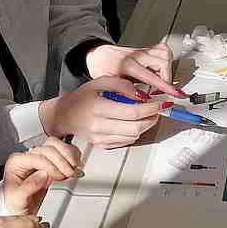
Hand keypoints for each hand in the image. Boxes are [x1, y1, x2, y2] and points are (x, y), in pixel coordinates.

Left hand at [1, 138, 80, 215]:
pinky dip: (72, 155)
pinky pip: (63, 149)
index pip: (37, 157)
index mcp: (16, 162)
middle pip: (48, 147)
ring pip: (56, 144)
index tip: (59, 177)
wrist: (22, 209)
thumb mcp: (17, 199)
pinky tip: (74, 164)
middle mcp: (28, 156)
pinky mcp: (51, 160)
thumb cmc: (17, 203)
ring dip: (68, 155)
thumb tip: (42, 176)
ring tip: (73, 168)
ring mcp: (40, 156)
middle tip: (68, 173)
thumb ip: (28, 187)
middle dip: (61, 161)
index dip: (51, 166)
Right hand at [38, 75, 167, 148]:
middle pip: (136, 128)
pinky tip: (133, 122)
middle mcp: (99, 126)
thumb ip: (123, 85)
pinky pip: (126, 141)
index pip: (133, 112)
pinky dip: (134, 132)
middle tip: (157, 110)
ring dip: (145, 126)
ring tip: (146, 115)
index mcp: (98, 107)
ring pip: (133, 136)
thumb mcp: (101, 82)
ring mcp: (100, 138)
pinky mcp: (103, 145)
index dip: (151, 108)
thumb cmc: (83, 97)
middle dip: (152, 119)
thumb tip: (142, 95)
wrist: (65, 114)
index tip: (161, 104)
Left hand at [85, 43, 183, 97]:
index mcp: (127, 65)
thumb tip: (142, 104)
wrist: (98, 54)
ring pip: (165, 56)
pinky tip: (158, 71)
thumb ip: (126, 94)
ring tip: (158, 81)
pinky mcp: (147, 48)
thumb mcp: (110, 85)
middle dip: (165, 80)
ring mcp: (143, 50)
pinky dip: (165, 62)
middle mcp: (137, 55)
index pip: (151, 76)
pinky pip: (163, 52)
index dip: (164, 86)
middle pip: (163, 63)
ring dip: (165, 71)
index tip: (175, 93)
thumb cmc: (103, 68)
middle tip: (157, 90)